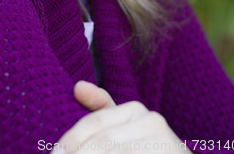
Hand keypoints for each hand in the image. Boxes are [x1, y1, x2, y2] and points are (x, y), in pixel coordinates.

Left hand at [52, 81, 187, 152]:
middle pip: (103, 144)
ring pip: (113, 153)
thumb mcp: (124, 127)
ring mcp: (162, 145)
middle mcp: (151, 123)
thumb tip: (77, 86)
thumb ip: (102, 108)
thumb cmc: (147, 149)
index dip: (71, 141)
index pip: (94, 123)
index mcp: (135, 110)